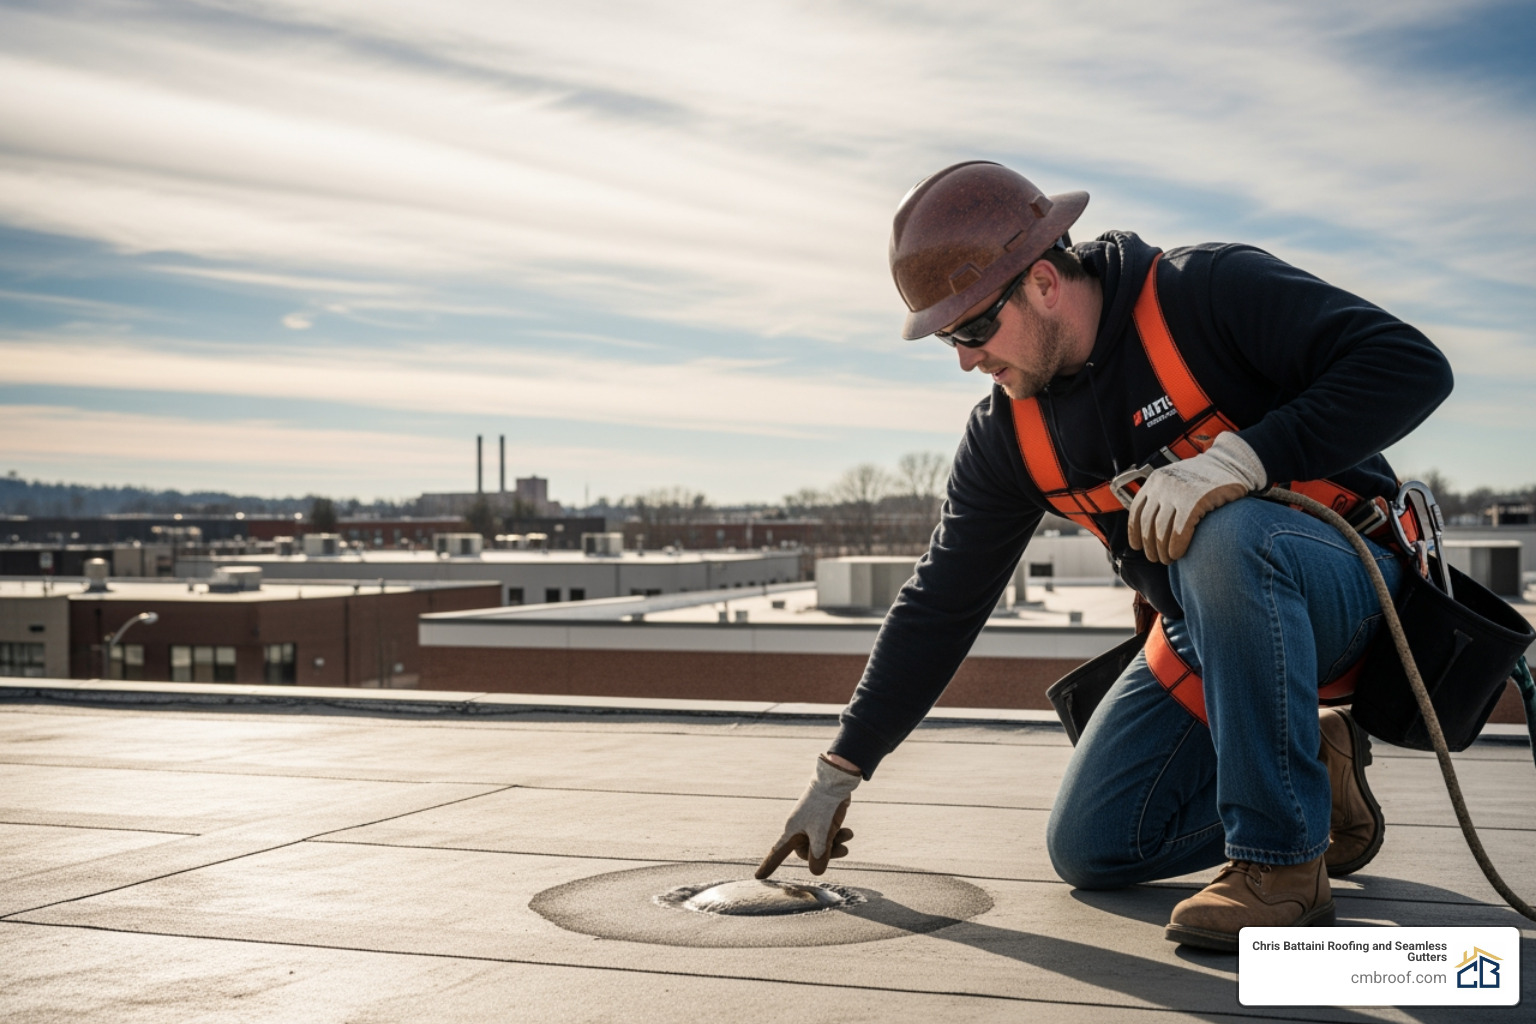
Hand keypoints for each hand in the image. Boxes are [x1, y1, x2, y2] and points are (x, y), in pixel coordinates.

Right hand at [755, 754, 860, 878]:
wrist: (835, 781)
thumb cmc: (824, 807)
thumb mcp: (822, 834)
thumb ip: (819, 855)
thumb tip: (815, 872)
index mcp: (792, 831)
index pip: (777, 853)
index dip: (769, 865)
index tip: (758, 877)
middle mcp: (799, 829)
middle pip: (809, 852)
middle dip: (826, 854)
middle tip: (844, 850)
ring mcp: (810, 823)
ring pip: (821, 844)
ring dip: (835, 843)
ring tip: (848, 835)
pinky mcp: (821, 819)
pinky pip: (827, 834)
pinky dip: (838, 835)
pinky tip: (848, 832)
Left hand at [1127, 432, 1265, 563]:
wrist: (1234, 462)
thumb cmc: (1206, 478)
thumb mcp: (1178, 481)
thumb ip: (1163, 496)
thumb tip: (1148, 525)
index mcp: (1156, 480)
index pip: (1136, 511)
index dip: (1134, 532)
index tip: (1136, 546)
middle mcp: (1163, 485)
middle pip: (1148, 524)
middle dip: (1150, 546)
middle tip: (1156, 559)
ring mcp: (1178, 492)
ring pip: (1161, 530)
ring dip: (1162, 550)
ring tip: (1168, 559)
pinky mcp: (1195, 501)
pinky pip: (1180, 531)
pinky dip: (1176, 546)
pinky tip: (1178, 554)